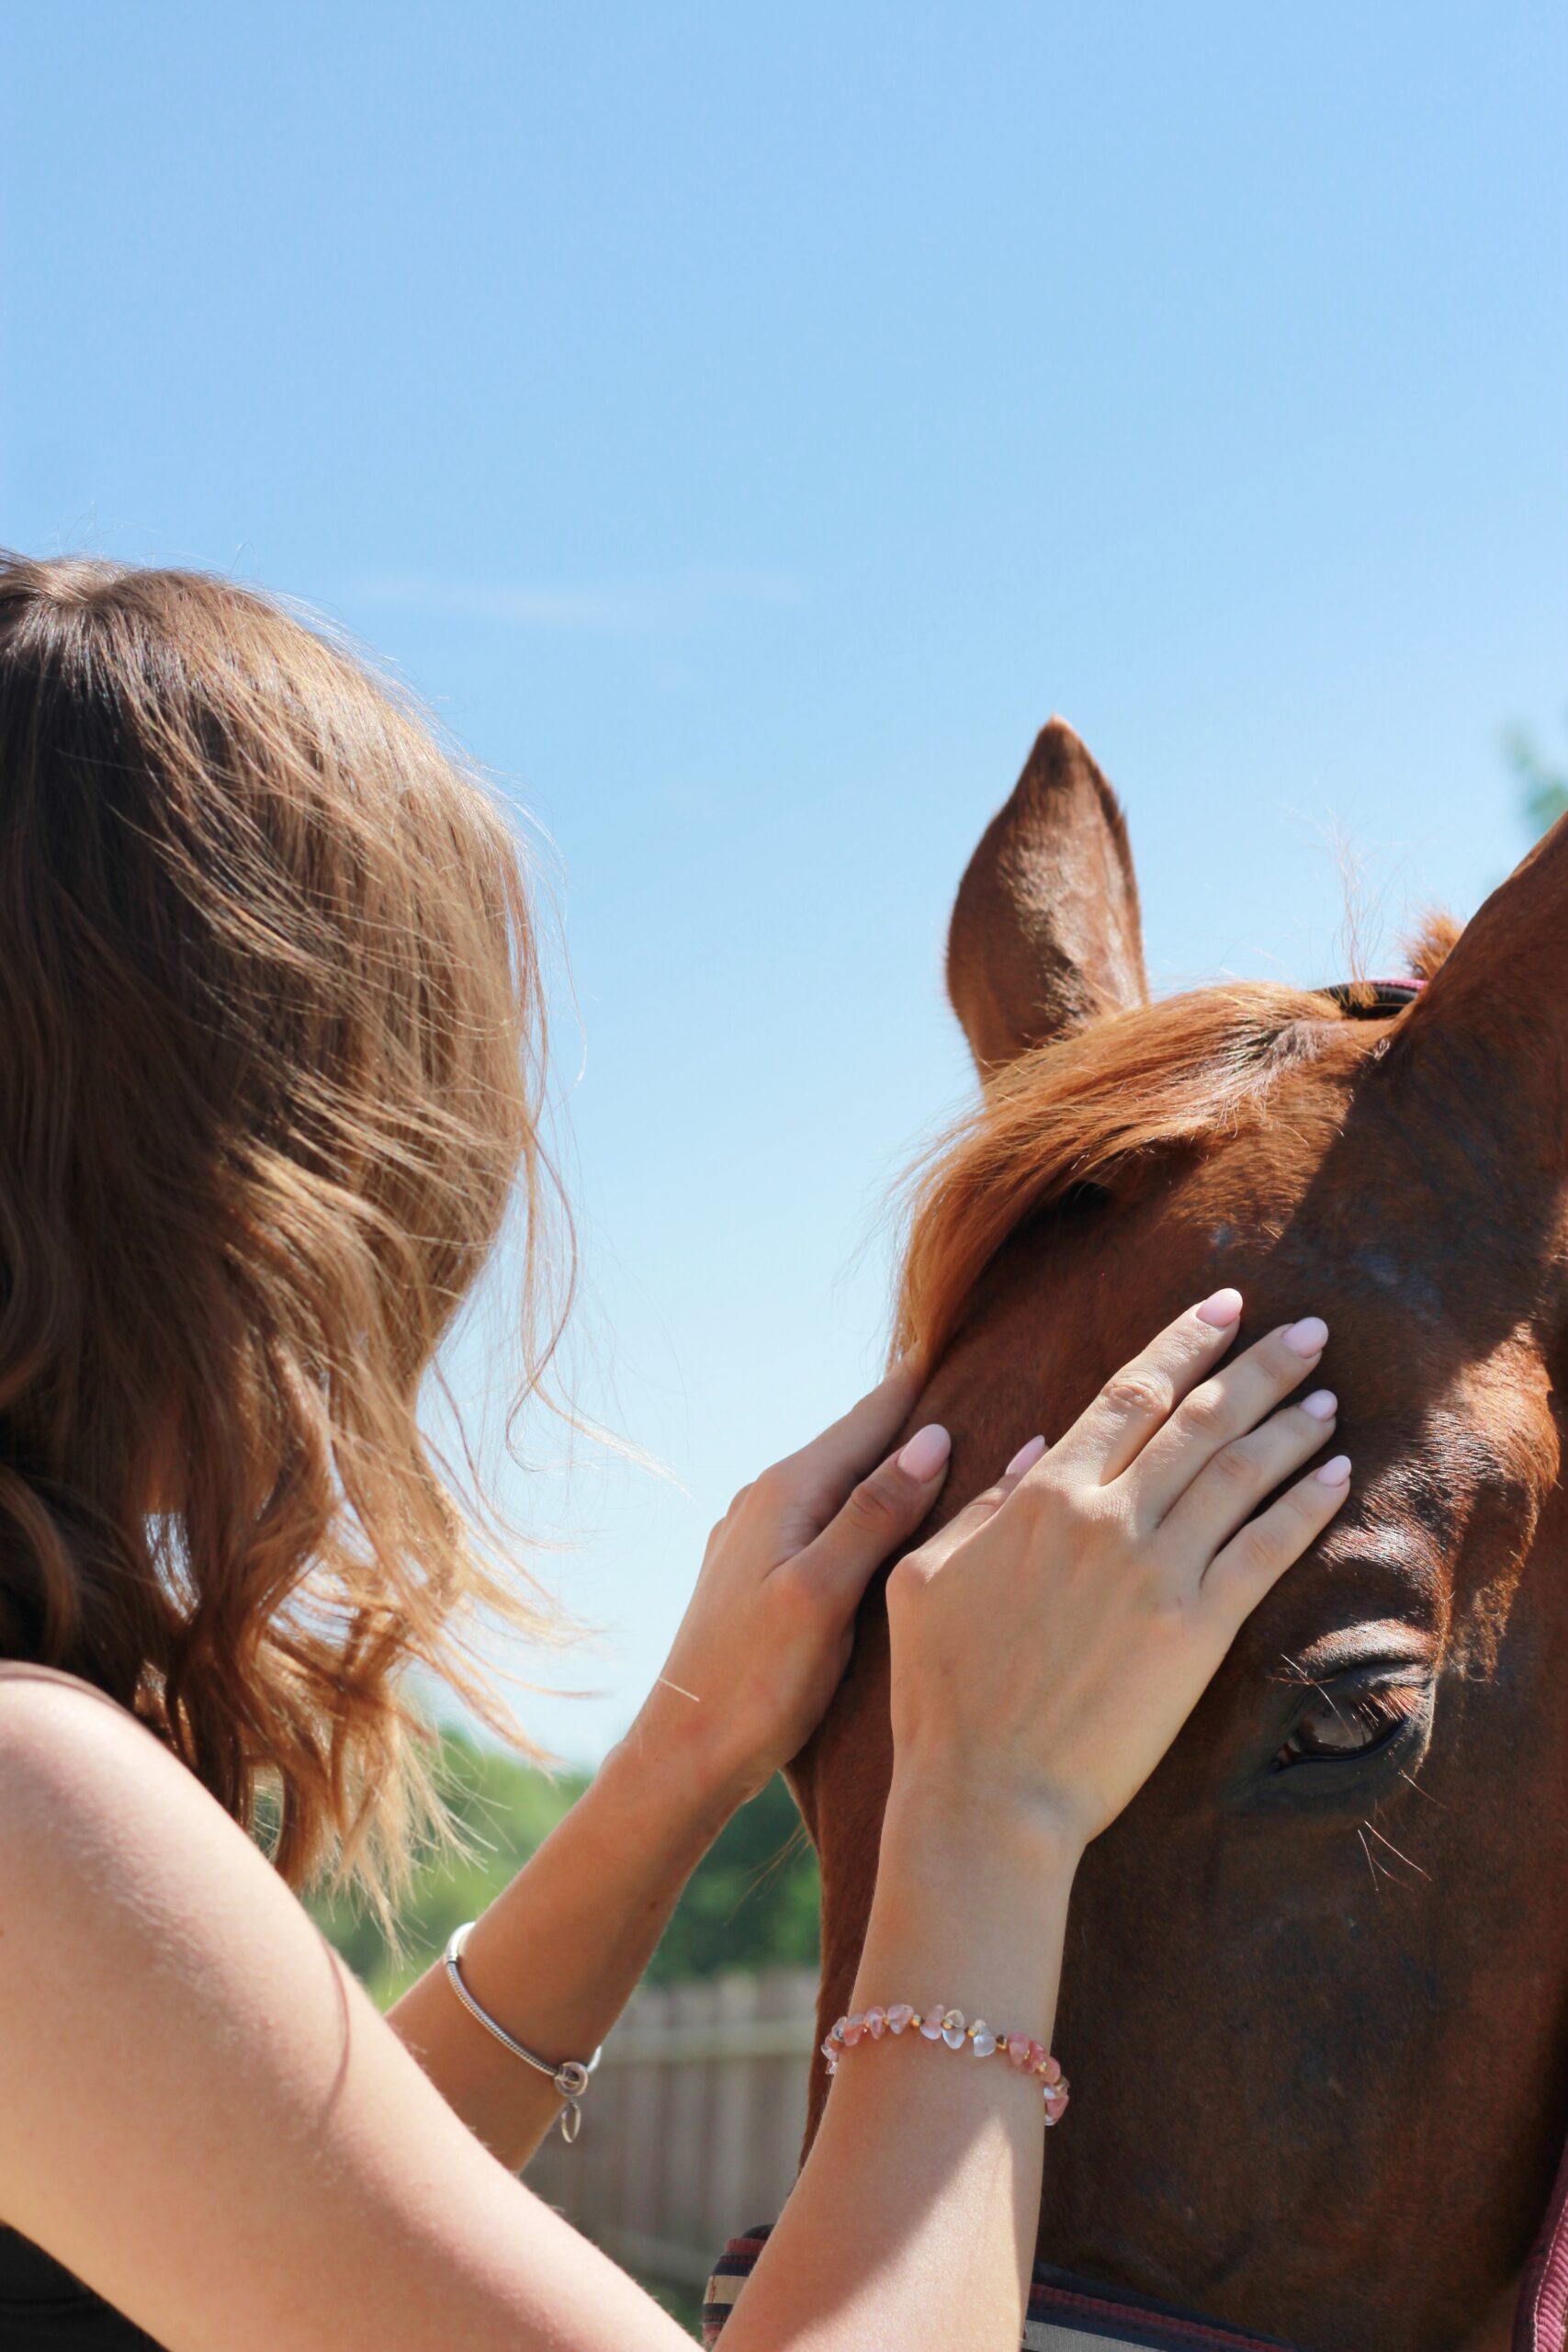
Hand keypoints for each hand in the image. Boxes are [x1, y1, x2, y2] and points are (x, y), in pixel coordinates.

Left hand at [629, 1362, 954, 1809]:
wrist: (681, 1757)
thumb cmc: (754, 1684)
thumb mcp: (823, 1595)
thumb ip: (874, 1515)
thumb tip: (931, 1438)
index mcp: (786, 1494)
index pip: (868, 1417)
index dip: (918, 1382)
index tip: (965, 1339)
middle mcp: (766, 1503)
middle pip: (855, 1444)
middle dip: (911, 1418)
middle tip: (979, 1384)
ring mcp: (757, 1539)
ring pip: (840, 1483)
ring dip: (890, 1465)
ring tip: (948, 1447)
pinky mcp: (758, 1577)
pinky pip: (826, 1520)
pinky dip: (867, 1508)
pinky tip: (888, 1525)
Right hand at [885, 1289, 1349, 1853]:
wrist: (988, 1792)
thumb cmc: (943, 1691)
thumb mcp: (926, 1577)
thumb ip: (978, 1505)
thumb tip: (1029, 1447)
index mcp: (1042, 1495)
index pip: (1128, 1393)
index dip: (1182, 1343)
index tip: (1224, 1308)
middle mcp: (1106, 1518)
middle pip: (1200, 1418)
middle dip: (1260, 1366)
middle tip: (1308, 1331)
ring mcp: (1156, 1572)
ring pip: (1241, 1473)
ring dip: (1292, 1425)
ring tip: (1329, 1394)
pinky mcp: (1197, 1631)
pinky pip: (1264, 1550)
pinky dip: (1304, 1506)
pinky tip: (1335, 1475)